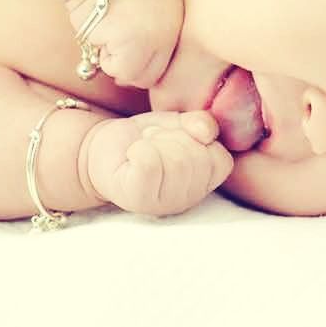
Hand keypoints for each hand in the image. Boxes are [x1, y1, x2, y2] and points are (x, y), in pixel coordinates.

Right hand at [67, 0, 183, 88]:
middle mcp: (170, 29)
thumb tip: (128, 78)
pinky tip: (100, 30)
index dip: (140, 66)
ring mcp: (151, 37)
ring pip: (129, 76)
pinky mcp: (128, 41)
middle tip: (111, 47)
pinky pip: (112, 67)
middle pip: (149, 77)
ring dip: (111, 59)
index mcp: (177, 17)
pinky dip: (100, 54)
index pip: (164, 64)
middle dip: (127, 69)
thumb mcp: (145, 9)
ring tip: (107, 31)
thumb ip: (146, 38)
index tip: (124, 57)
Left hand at [82, 111, 234, 216]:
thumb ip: (200, 123)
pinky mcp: (136, 199)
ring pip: (176, 161)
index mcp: (204, 182)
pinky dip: (140, 149)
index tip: (177, 136)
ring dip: (155, 141)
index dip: (198, 139)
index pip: (220, 159)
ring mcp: (163, 204)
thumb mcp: (179, 123)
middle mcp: (188, 199)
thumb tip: (207, 133)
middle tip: (155, 140)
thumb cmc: (146, 137)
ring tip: (144, 146)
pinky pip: (150, 164)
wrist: (105, 148)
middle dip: (173, 136)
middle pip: (197, 159)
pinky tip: (133, 154)